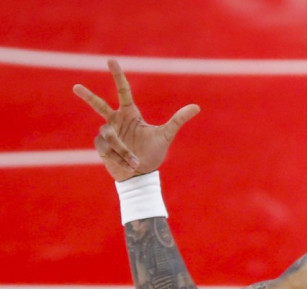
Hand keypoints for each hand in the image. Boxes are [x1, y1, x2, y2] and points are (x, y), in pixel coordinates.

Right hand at [73, 59, 199, 180]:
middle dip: (88, 96)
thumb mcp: (166, 135)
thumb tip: (197, 107)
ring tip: (135, 162)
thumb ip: (178, 120)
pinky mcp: (101, 146)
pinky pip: (106, 148)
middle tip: (75, 87)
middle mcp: (115, 120)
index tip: (111, 60)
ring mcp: (107, 133)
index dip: (117, 75)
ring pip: (109, 136)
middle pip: (99, 105)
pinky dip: (119, 157)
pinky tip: (128, 164)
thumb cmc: (153, 153)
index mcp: (130, 113)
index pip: (123, 91)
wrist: (142, 175)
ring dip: (123, 150)